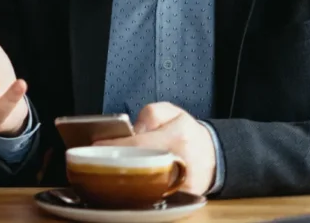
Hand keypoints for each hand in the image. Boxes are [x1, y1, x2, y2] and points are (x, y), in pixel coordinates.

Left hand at [95, 102, 215, 194]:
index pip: (139, 143)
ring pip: (149, 185)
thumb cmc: (186, 131)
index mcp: (178, 135)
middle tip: (100, 161)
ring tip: (114, 172)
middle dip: (119, 164)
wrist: (212, 154)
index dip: (115, 146)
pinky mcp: (185, 197)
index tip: (97, 147)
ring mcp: (185, 182)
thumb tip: (132, 132)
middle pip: (142, 166)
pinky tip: (131, 184)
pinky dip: (143, 191)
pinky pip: (158, 195)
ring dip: (129, 179)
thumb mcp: (170, 112)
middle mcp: (182, 159)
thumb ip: (148, 116)